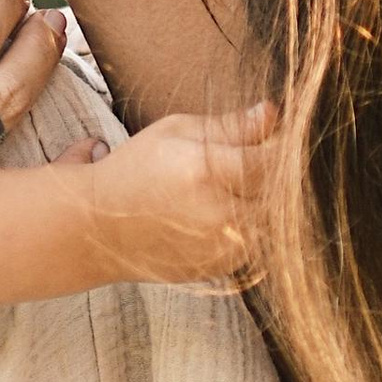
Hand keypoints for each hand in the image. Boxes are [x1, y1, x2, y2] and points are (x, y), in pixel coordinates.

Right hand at [83, 101, 275, 287]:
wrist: (100, 226)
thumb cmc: (137, 169)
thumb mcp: (178, 132)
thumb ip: (231, 126)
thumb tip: (271, 113)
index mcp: (207, 172)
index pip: (273, 160)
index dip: (280, 147)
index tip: (275, 138)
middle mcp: (219, 215)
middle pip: (277, 192)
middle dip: (271, 175)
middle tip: (248, 161)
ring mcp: (221, 248)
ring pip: (270, 220)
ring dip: (260, 202)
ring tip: (228, 188)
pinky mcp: (220, 268)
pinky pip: (255, 242)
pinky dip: (247, 225)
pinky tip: (218, 212)